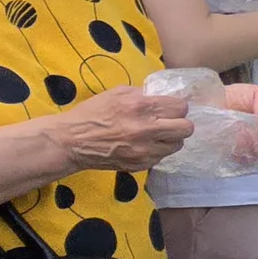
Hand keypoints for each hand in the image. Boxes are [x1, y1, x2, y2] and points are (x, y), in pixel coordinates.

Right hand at [51, 86, 195, 171]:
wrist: (72, 142)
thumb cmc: (93, 113)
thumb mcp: (118, 93)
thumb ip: (144, 94)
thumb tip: (164, 96)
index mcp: (141, 106)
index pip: (180, 107)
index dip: (177, 106)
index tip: (170, 107)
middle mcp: (146, 130)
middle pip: (186, 128)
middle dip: (180, 123)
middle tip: (169, 121)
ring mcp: (144, 151)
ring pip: (178, 145)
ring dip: (171, 139)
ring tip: (157, 134)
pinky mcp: (140, 165)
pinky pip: (162, 157)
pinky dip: (157, 151)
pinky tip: (144, 145)